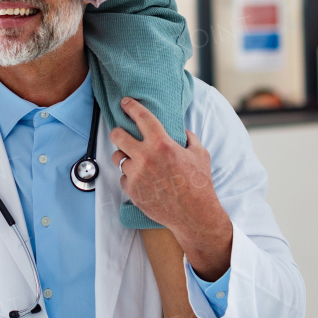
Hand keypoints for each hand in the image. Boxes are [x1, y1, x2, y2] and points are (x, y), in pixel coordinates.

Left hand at [109, 97, 233, 280]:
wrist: (194, 214)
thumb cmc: (199, 183)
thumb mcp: (200, 154)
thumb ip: (189, 138)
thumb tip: (181, 132)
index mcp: (162, 144)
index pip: (141, 117)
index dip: (130, 106)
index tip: (125, 102)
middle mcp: (145, 157)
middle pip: (117, 135)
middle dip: (117, 131)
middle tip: (121, 132)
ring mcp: (136, 175)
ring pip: (117, 157)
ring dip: (123, 155)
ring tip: (133, 158)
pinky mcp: (132, 190)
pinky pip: (123, 177)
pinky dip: (129, 176)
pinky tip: (140, 178)